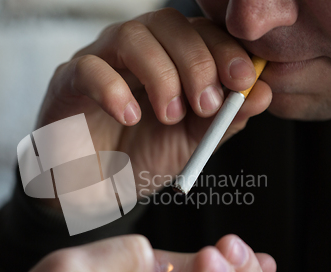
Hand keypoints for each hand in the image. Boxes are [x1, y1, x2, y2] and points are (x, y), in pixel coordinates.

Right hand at [37, 8, 271, 198]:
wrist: (94, 189)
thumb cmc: (141, 160)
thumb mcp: (191, 143)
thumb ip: (223, 120)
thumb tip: (263, 93)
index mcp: (167, 59)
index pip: (200, 32)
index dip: (225, 49)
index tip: (244, 80)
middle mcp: (134, 52)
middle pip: (167, 24)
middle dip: (196, 62)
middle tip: (206, 104)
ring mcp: (99, 62)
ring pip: (130, 36)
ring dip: (161, 74)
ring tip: (170, 115)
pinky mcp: (67, 83)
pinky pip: (88, 69)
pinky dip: (114, 89)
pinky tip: (131, 117)